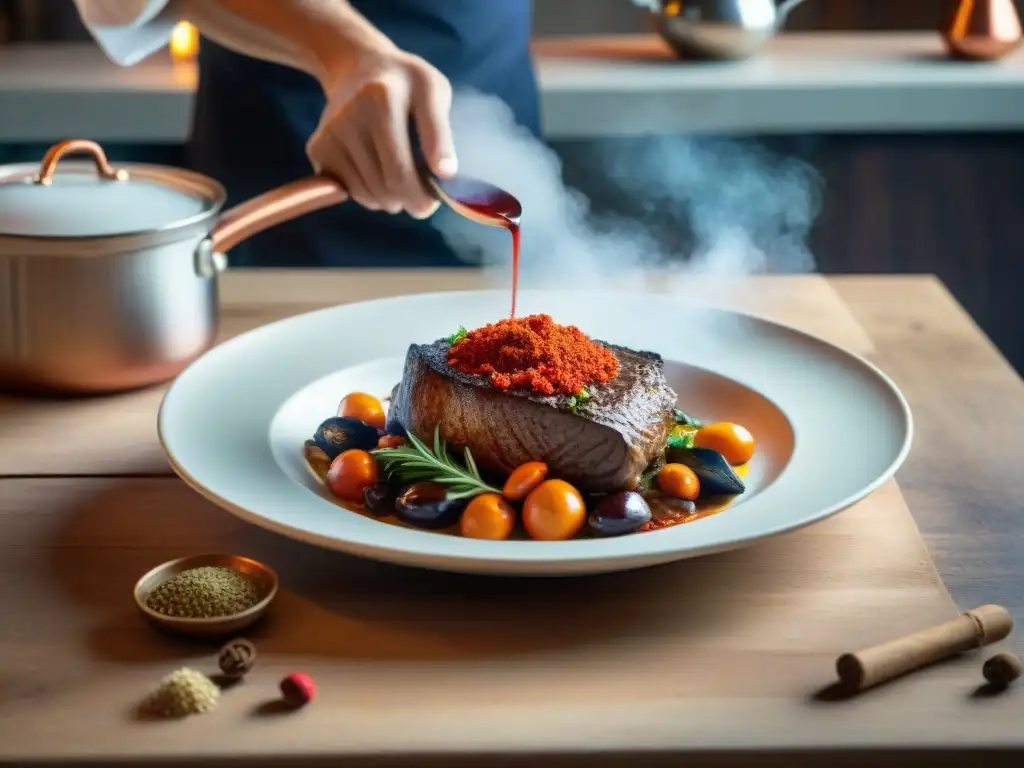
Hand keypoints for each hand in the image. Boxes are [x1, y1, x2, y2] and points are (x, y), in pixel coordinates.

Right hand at [306, 44, 456, 218]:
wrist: (356, 66)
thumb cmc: (405, 83)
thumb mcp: (433, 90)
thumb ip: (441, 131)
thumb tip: (445, 174)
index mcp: (381, 100)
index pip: (403, 170)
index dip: (424, 196)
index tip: (435, 200)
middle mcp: (349, 117)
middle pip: (387, 187)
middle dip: (411, 201)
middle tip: (423, 199)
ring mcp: (330, 134)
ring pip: (369, 195)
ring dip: (391, 200)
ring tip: (400, 180)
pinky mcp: (317, 148)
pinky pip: (350, 192)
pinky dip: (370, 194)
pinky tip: (378, 173)